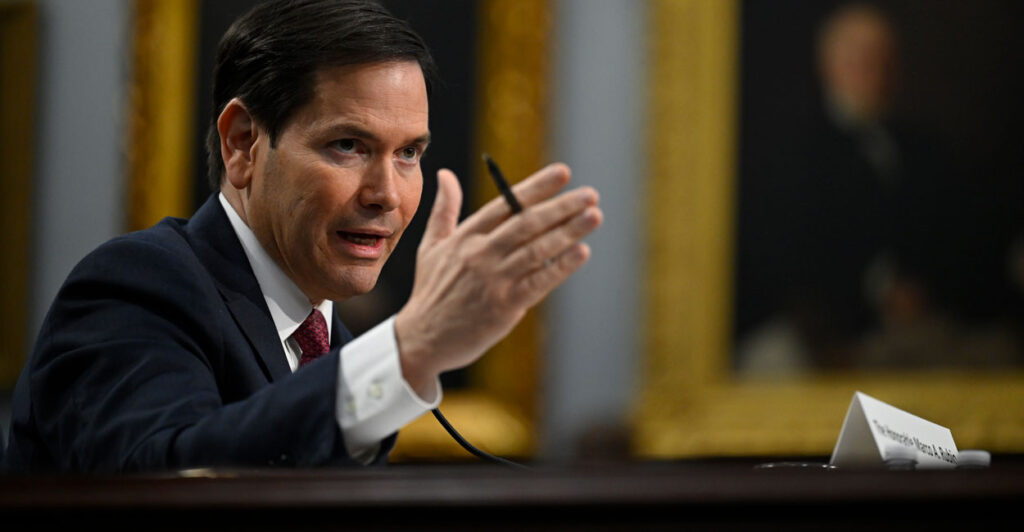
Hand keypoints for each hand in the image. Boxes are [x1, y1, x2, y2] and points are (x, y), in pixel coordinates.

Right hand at [394, 163, 601, 394]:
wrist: (423, 340)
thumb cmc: (431, 291)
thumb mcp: (430, 247)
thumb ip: (444, 209)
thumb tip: (446, 173)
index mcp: (465, 237)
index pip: (505, 204)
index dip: (535, 187)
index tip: (562, 172)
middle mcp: (480, 254)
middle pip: (526, 223)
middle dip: (561, 206)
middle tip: (590, 194)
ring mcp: (493, 281)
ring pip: (537, 250)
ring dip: (569, 232)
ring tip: (594, 217)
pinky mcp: (504, 306)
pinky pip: (539, 282)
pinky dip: (561, 267)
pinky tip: (581, 252)